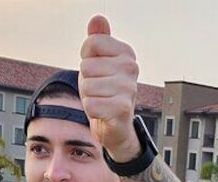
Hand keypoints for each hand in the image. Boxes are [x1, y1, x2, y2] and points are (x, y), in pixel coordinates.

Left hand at [79, 15, 139, 161]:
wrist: (117, 126)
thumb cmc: (105, 91)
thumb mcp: (98, 63)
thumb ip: (98, 40)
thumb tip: (98, 18)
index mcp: (126, 53)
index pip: (91, 44)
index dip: (86, 59)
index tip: (98, 71)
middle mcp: (131, 68)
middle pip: (86, 66)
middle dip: (87, 81)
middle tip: (100, 90)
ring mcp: (129, 88)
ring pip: (87, 86)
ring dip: (89, 97)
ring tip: (102, 101)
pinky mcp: (123, 109)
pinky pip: (90, 104)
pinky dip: (92, 111)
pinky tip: (104, 113)